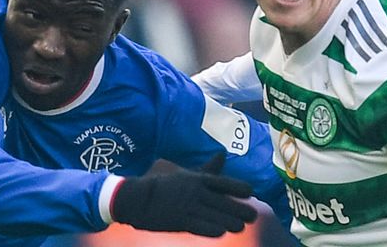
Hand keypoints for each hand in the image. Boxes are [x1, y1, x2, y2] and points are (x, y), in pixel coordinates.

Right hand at [110, 153, 257, 236]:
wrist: (135, 197)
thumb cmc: (158, 181)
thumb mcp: (180, 170)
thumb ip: (204, 168)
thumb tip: (222, 155)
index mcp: (197, 178)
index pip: (226, 183)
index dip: (240, 189)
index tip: (250, 193)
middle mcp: (196, 192)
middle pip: (227, 203)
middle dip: (242, 211)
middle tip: (252, 216)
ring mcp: (189, 207)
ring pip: (219, 217)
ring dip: (232, 223)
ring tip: (239, 226)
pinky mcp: (181, 222)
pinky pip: (203, 228)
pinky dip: (214, 230)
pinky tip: (221, 232)